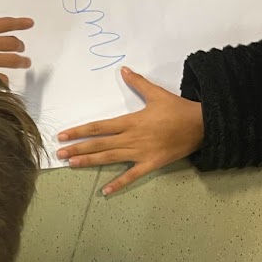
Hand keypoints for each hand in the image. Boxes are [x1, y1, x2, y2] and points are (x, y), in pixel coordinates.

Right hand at [0, 17, 32, 81]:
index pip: (6, 24)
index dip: (20, 23)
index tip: (30, 23)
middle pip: (12, 43)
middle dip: (19, 45)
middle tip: (22, 48)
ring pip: (13, 60)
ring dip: (21, 61)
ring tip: (26, 62)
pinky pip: (1, 80)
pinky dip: (5, 82)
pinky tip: (7, 85)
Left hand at [57, 67, 204, 194]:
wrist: (202, 125)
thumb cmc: (178, 110)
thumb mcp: (157, 94)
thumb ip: (138, 83)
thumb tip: (124, 70)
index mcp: (131, 121)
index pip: (99, 127)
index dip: (80, 131)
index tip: (63, 135)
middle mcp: (132, 138)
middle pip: (100, 144)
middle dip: (78, 148)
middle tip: (59, 153)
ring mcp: (140, 153)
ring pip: (110, 158)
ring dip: (90, 162)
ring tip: (72, 164)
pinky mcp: (151, 164)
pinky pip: (132, 176)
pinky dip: (119, 184)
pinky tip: (105, 191)